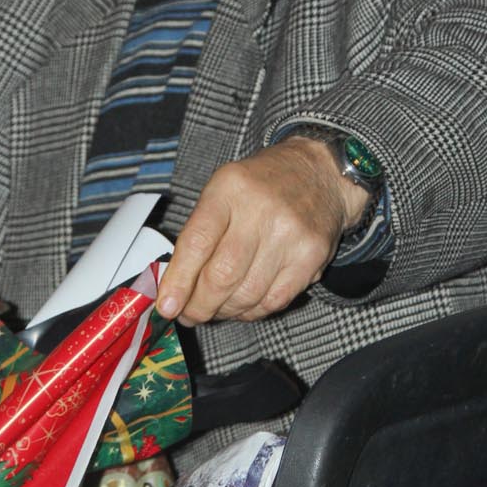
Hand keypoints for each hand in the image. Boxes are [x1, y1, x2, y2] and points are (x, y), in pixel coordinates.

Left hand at [155, 137, 367, 326]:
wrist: (319, 171)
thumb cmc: (261, 185)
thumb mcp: (222, 190)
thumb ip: (198, 234)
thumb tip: (174, 286)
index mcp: (230, 189)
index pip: (197, 242)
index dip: (179, 280)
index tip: (167, 306)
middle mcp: (261, 210)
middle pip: (222, 275)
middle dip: (199, 305)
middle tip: (190, 314)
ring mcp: (290, 235)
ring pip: (247, 295)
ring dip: (224, 311)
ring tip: (216, 308)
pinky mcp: (312, 257)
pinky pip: (274, 301)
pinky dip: (252, 311)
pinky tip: (244, 305)